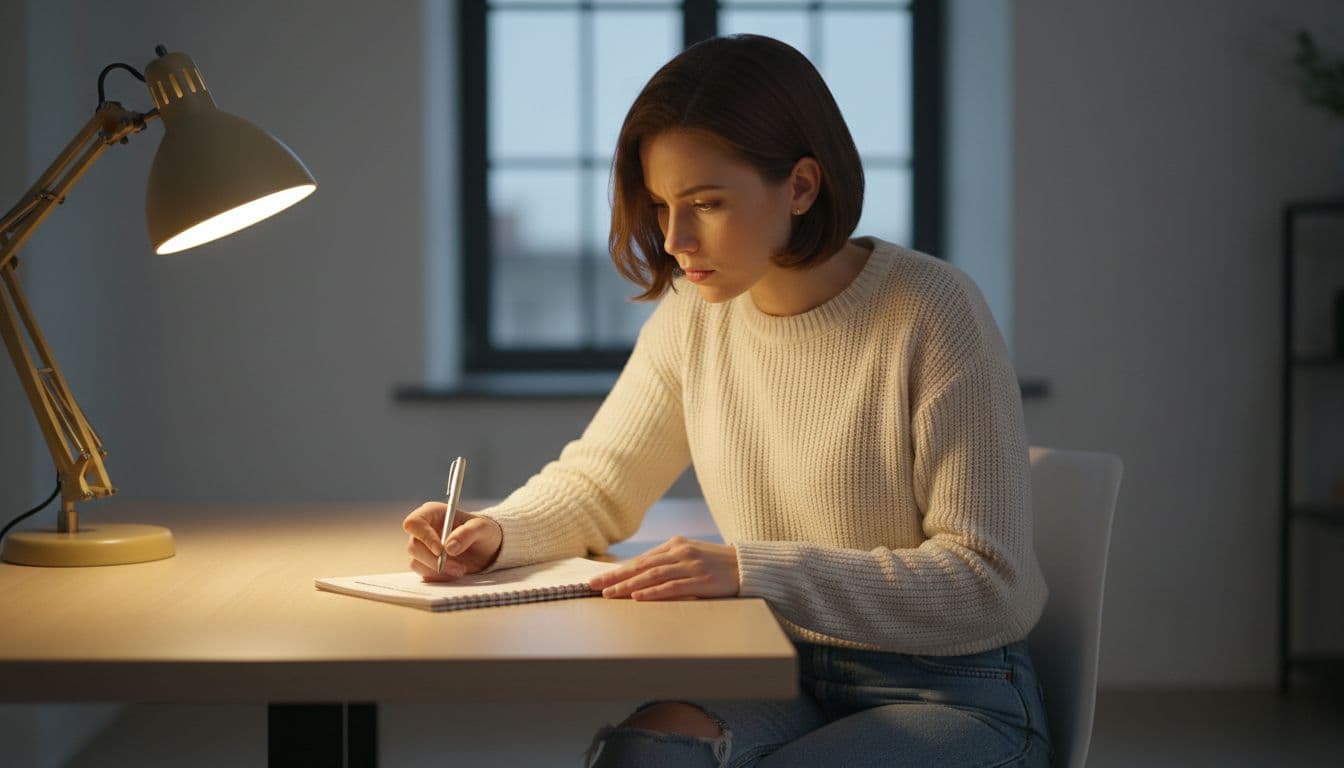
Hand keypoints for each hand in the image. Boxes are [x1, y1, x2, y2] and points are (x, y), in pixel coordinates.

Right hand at [403, 502, 502, 581]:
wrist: (487, 549)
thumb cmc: (483, 532)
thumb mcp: (483, 528)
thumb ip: (467, 533)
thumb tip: (449, 547)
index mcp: (432, 513)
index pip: (414, 523)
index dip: (424, 537)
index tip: (440, 550)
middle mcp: (424, 529)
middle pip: (413, 546)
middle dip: (434, 559)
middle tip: (457, 567)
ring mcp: (423, 548)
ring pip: (416, 562)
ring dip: (438, 570)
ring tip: (461, 569)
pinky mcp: (426, 564)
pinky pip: (424, 574)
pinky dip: (439, 577)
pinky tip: (455, 573)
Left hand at [588, 536, 739, 600]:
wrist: (748, 566)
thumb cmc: (716, 565)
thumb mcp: (690, 556)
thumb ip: (668, 563)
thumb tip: (638, 578)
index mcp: (675, 545)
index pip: (640, 559)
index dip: (617, 570)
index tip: (597, 578)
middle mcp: (681, 552)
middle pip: (641, 565)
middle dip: (615, 576)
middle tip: (593, 585)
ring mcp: (691, 566)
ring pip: (653, 575)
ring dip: (628, 585)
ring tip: (609, 593)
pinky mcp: (702, 581)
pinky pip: (672, 587)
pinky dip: (653, 592)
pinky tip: (638, 597)